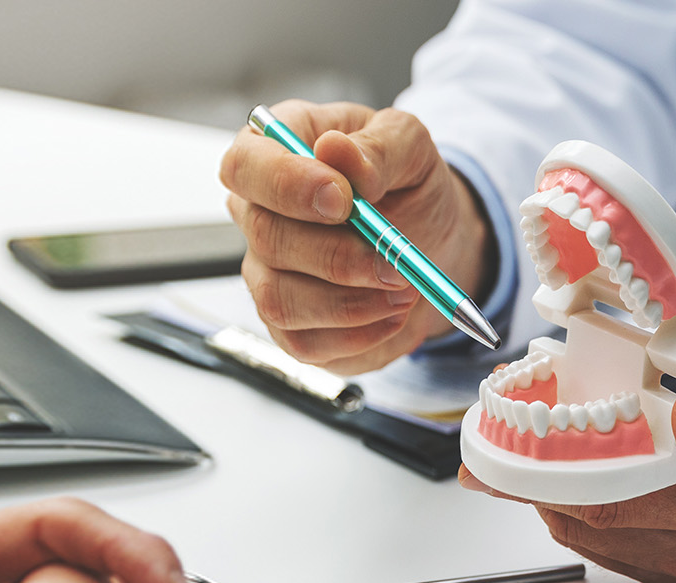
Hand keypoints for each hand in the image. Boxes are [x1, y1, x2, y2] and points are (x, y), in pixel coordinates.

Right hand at [219, 99, 493, 373]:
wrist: (430, 240)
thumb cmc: (407, 184)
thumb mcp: (410, 146)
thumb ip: (376, 147)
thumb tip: (335, 151)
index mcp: (275, 152)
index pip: (245, 166)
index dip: (286, 185)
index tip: (344, 200)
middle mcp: (258, 213)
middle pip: (265, 238)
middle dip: (337, 257)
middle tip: (396, 262)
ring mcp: (265, 272)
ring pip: (278, 300)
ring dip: (350, 304)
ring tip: (404, 288)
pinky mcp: (286, 324)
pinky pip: (303, 342)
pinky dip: (358, 334)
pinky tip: (392, 313)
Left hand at [461, 337, 675, 582]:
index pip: (597, 491)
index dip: (537, 462)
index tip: (499, 431)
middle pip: (581, 518)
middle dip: (533, 475)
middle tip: (504, 429)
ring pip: (593, 538)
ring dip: (555, 494)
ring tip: (536, 443)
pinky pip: (619, 548)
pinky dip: (589, 511)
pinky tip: (584, 471)